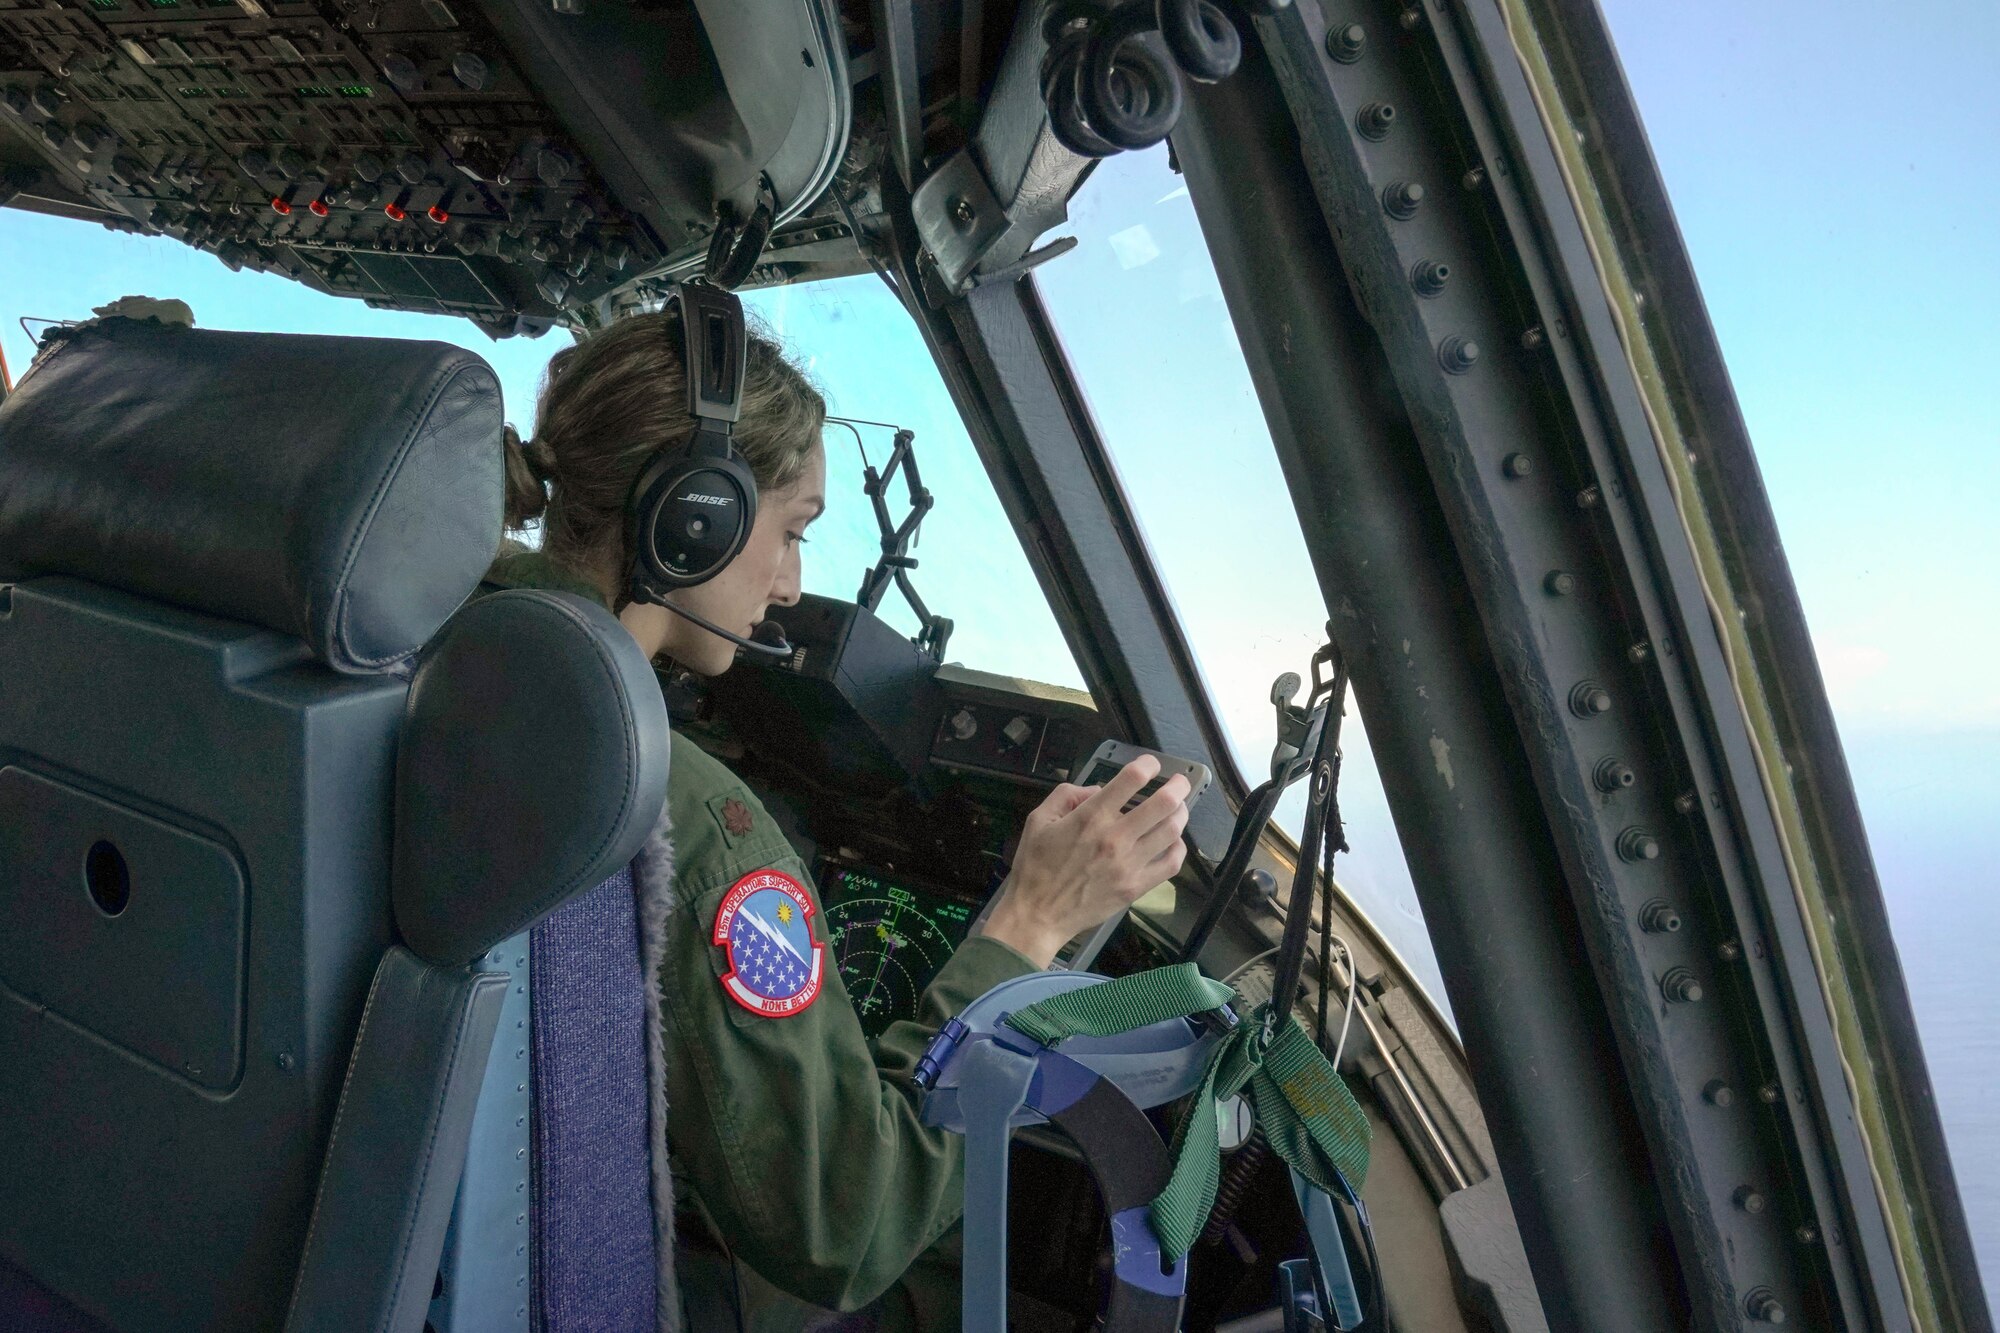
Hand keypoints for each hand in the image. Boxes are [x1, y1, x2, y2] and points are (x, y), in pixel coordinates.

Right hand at [976, 755, 1190, 967]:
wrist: (1038, 915)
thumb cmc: (1035, 866)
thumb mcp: (1038, 820)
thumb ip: (1066, 795)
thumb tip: (1098, 790)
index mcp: (1091, 817)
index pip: (1131, 779)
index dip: (1148, 764)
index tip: (1151, 765)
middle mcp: (1115, 837)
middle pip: (1163, 803)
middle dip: (1178, 786)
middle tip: (1179, 783)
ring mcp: (1129, 864)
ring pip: (1172, 831)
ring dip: (1180, 814)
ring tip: (1178, 809)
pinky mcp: (1136, 887)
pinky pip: (1171, 864)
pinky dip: (1178, 848)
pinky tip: (1173, 842)